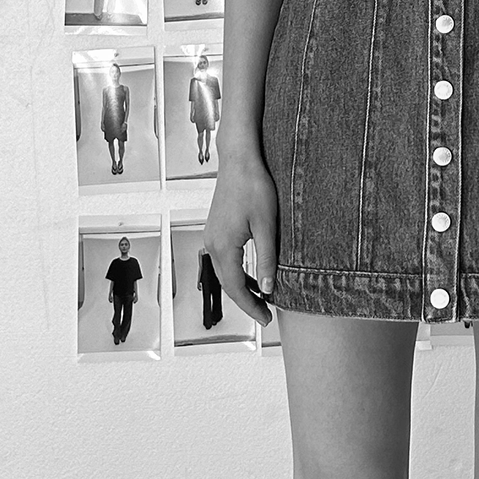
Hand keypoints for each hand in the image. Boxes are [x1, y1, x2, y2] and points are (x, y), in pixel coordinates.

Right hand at [202, 152, 279, 325]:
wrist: (239, 160)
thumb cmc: (254, 187)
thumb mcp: (267, 226)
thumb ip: (267, 259)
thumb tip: (267, 288)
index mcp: (224, 246)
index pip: (236, 288)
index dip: (251, 306)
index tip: (266, 318)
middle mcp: (212, 243)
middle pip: (227, 284)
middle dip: (246, 301)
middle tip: (266, 314)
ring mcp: (212, 236)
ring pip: (224, 273)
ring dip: (241, 287)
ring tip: (261, 299)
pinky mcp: (216, 229)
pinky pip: (225, 260)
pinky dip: (238, 272)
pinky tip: (252, 276)